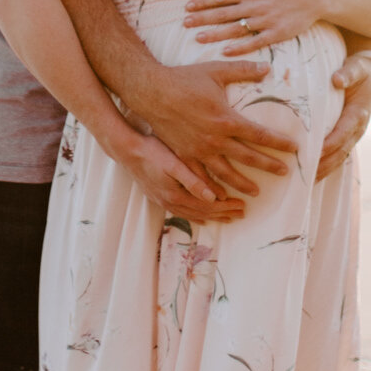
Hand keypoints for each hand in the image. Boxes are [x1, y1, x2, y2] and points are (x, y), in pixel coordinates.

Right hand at [117, 131, 246, 224]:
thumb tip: (212, 198)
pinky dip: (195, 217)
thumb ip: (193, 181)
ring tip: (227, 218)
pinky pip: (182, 213)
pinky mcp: (160, 198)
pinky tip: (201, 218)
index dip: (227, 207)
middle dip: (223, 214)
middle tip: (241, 213)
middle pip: (203, 213)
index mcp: (177, 196)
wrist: (128, 152)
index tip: (243, 205)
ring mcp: (164, 202)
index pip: (208, 206)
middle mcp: (171, 203)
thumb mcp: (174, 164)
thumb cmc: (153, 152)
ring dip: (211, 217)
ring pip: (193, 215)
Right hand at [129, 57, 298, 199]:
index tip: (294, 148)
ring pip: (226, 173)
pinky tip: (220, 195)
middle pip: (248, 157)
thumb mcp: (216, 70)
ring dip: (243, 183)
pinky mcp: (184, 156)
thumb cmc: (185, 80)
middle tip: (285, 173)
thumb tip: (267, 68)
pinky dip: (213, 188)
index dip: (279, 143)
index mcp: (226, 120)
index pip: (260, 135)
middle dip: (269, 165)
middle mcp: (215, 140)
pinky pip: (201, 177)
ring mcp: (199, 150)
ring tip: (256, 191)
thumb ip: (244, 70)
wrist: (152, 92)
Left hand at [183, 0, 326, 55]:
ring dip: (215, 34)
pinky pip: (255, 42)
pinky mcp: (276, 33)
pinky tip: (226, 51)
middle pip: (223, 13)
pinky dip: (240, 47)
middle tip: (185, 23)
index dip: (202, 1)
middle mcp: (255, 4)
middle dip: (202, 18)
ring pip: (235, 28)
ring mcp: (265, 20)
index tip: (187, 7)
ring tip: (198, 38)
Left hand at [316, 50, 370, 179]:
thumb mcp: (357, 67)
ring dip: (325, 170)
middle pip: (341, 150)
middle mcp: (358, 128)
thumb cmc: (362, 71)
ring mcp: (354, 135)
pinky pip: (338, 155)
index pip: (344, 131)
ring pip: (340, 157)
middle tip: (306, 174)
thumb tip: (336, 79)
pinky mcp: (348, 137)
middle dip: (325, 163)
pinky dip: (327, 166)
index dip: (331, 143)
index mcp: (359, 113)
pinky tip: (312, 176)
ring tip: (307, 182)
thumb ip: (348, 73)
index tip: (316, 151)